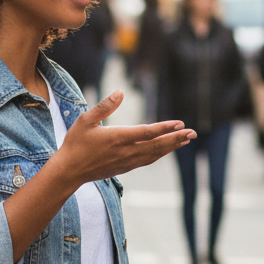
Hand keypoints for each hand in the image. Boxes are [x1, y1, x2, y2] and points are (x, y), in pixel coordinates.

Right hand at [53, 90, 195, 186]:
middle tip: (193, 133)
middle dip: (176, 139)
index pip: (147, 133)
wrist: (69, 171)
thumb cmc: (76, 144)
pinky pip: (147, 160)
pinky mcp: (125, 168)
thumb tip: (120, 92)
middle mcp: (126, 151)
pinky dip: (160, 154)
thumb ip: (104, 106)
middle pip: (157, 145)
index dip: (165, 128)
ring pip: (155, 154)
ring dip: (171, 147)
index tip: (180, 124)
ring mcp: (127, 162)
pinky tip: (166, 150)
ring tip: (185, 140)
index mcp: (118, 138)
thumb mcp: (85, 120)